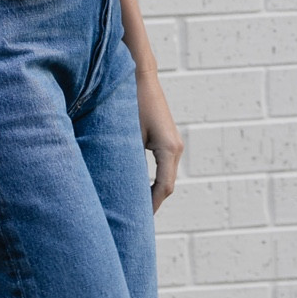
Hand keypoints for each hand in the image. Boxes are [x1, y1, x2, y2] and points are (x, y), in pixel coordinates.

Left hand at [136, 70, 182, 213]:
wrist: (140, 76)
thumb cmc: (131, 102)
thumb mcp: (127, 134)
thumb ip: (128, 160)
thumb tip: (120, 185)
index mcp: (169, 148)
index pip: (164, 187)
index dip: (152, 205)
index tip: (140, 221)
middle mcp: (176, 147)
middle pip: (167, 185)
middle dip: (153, 203)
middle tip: (137, 222)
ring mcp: (174, 143)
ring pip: (166, 176)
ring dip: (154, 192)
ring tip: (138, 208)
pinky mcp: (168, 139)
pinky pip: (164, 166)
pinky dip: (154, 180)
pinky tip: (141, 188)